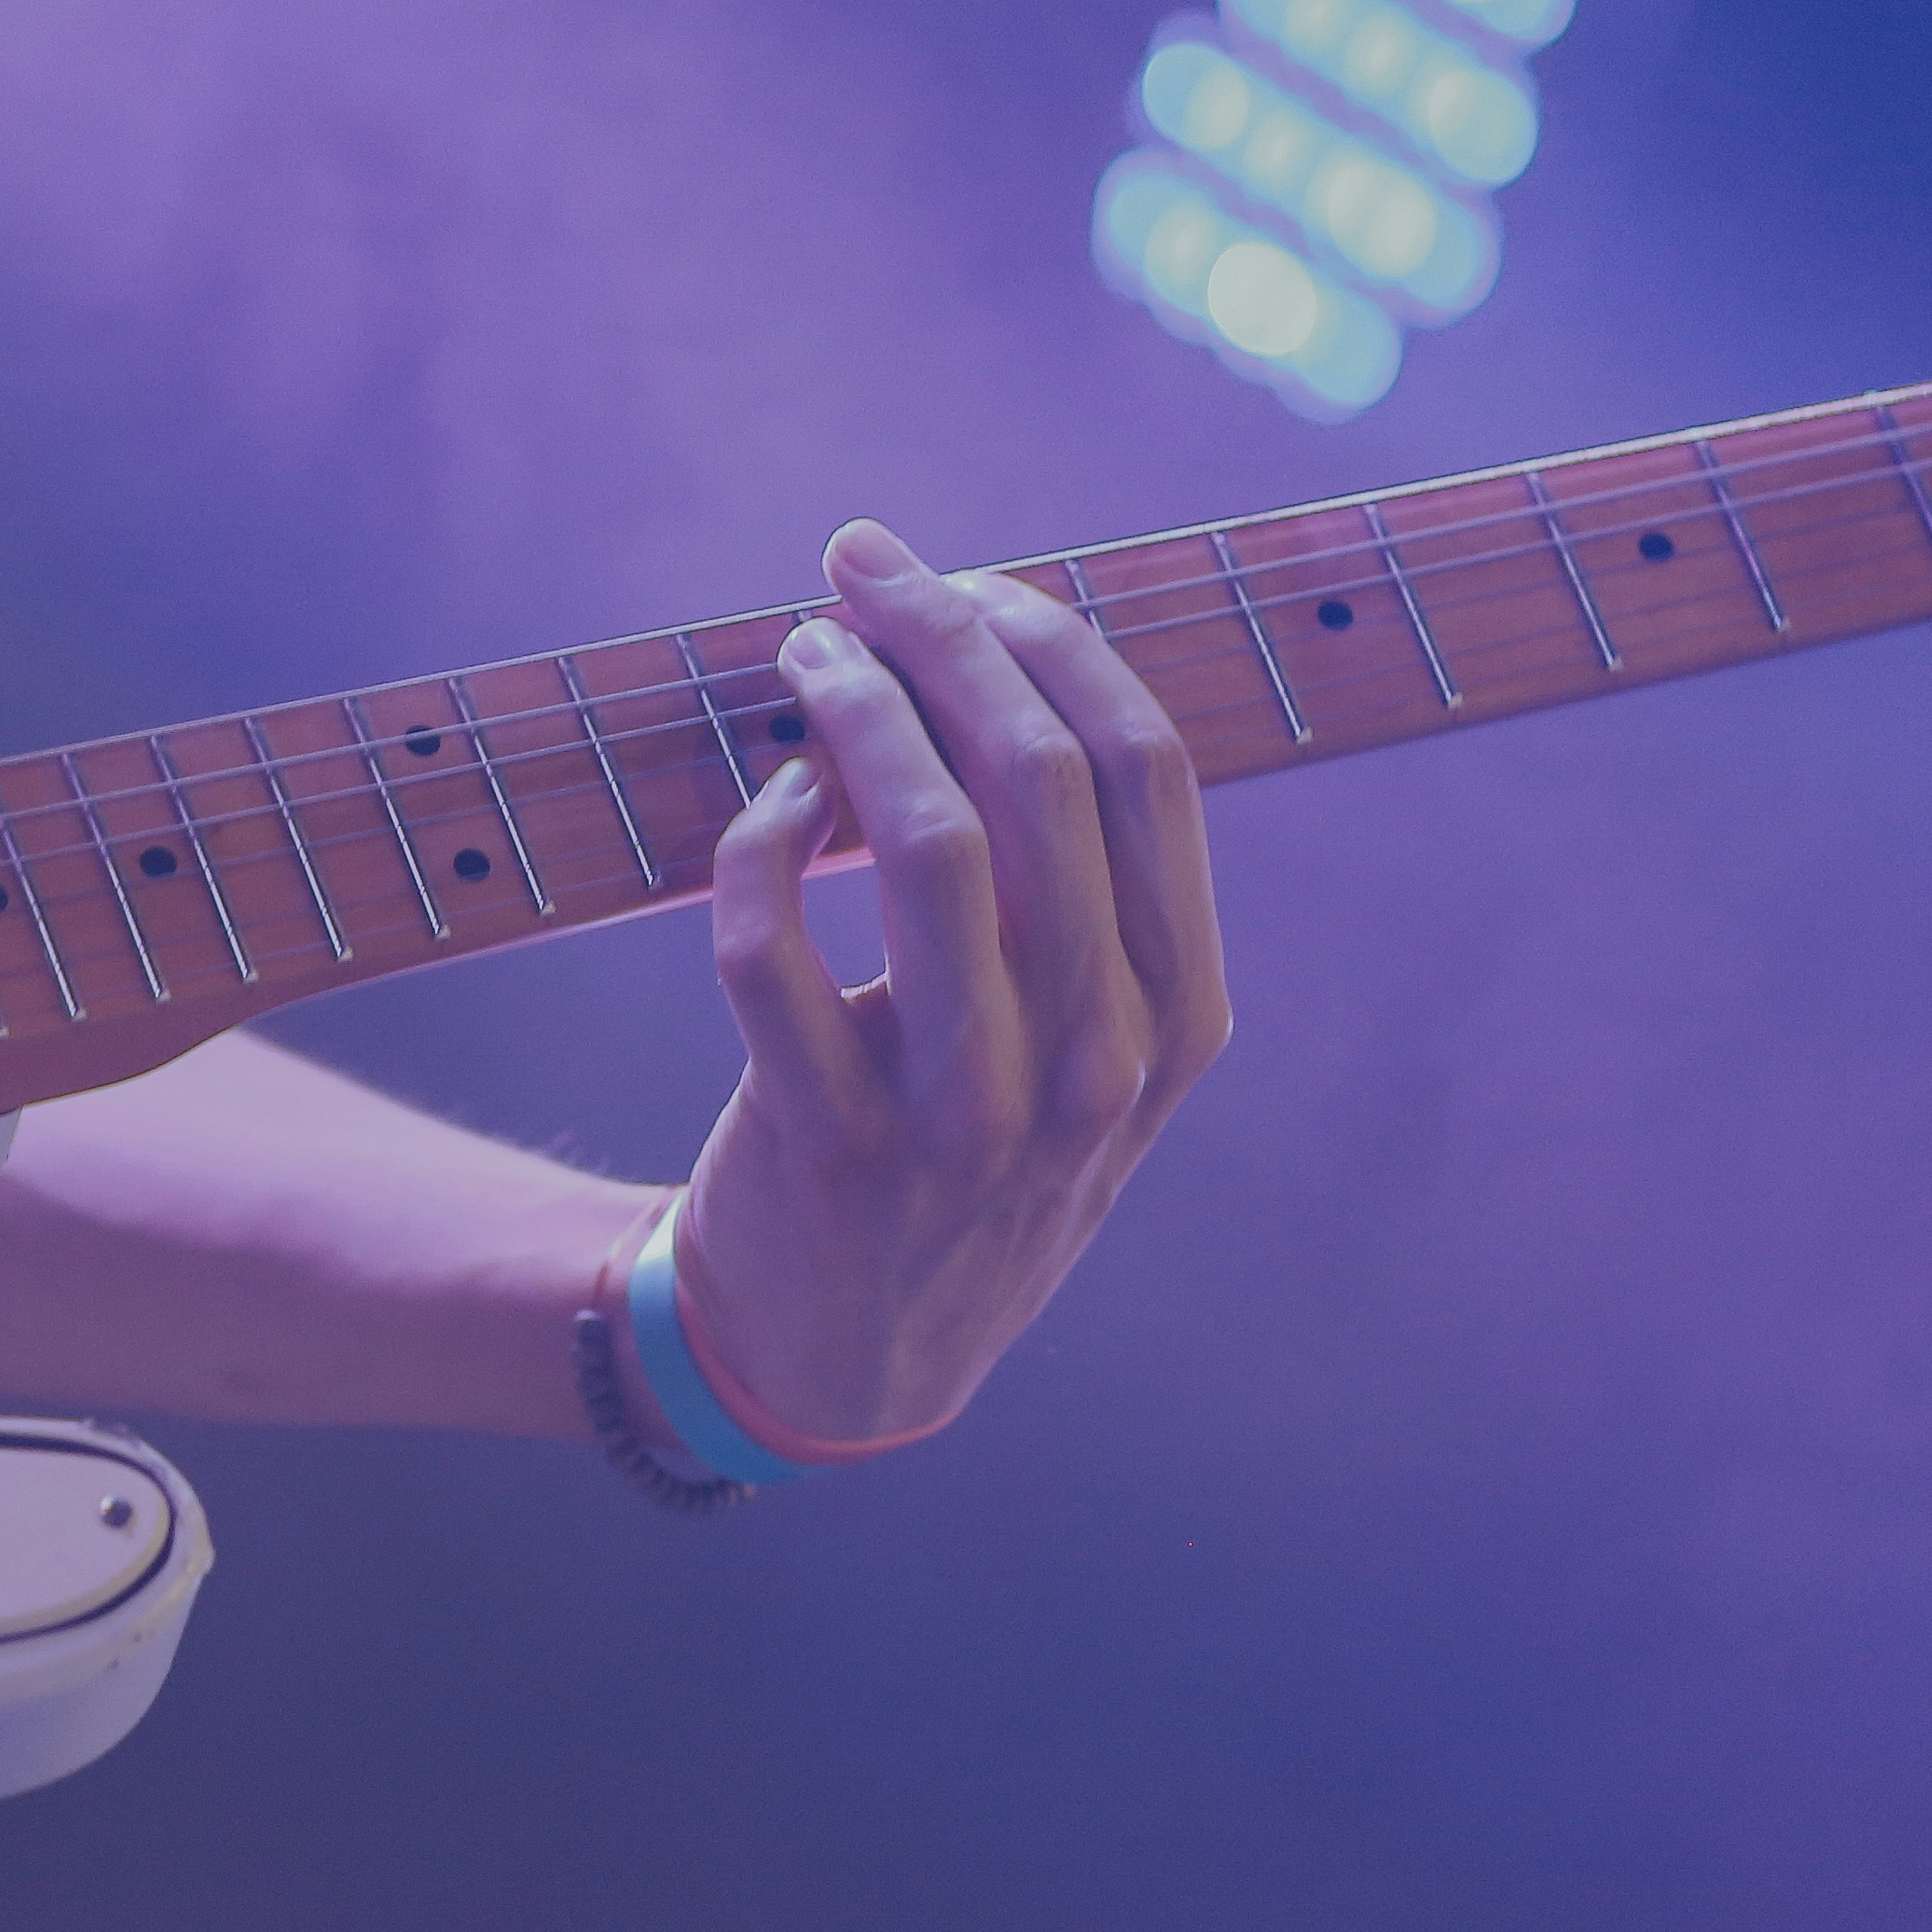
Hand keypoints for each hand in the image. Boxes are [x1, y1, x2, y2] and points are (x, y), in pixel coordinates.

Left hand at [672, 518, 1230, 1448]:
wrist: (850, 1361)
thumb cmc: (972, 1159)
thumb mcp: (1088, 1054)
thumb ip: (1086, 899)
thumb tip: (1008, 655)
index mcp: (1176, 1020)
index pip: (1148, 772)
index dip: (1053, 640)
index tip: (968, 578)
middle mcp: (1091, 1067)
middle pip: (1039, 782)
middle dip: (942, 637)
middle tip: (862, 570)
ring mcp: (963, 1116)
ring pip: (921, 848)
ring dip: (849, 714)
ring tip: (804, 653)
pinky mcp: (827, 1145)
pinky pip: (767, 951)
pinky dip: (756, 844)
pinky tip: (762, 802)